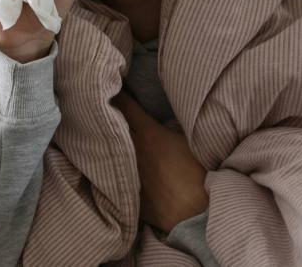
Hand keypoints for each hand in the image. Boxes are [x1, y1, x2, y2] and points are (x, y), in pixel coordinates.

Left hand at [111, 91, 207, 233]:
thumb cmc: (200, 175)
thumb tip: (172, 115)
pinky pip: (113, 176)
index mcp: (148, 134)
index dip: (119, 94)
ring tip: (103, 132)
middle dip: (107, 114)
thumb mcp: (193, 142)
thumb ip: (176, 126)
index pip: (125, 106)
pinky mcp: (127, 194)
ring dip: (107, 141)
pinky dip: (112, 168)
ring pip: (109, 151)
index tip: (112, 85)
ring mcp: (126, 173)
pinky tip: (111, 166)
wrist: (196, 216)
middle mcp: (131, 151)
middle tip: (101, 103)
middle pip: (111, 126)